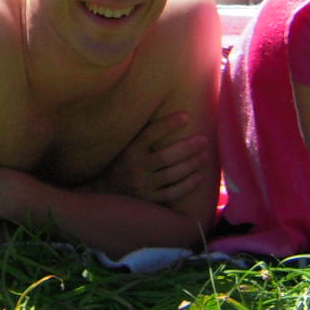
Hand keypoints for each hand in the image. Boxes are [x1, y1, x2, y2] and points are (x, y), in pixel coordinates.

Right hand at [91, 109, 210, 205]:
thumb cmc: (120, 164)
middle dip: (188, 147)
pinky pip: (172, 193)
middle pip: (166, 156)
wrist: (103, 193)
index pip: (150, 134)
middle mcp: (135, 168)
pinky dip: (187, 185)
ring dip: (192, 164)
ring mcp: (142, 186)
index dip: (168, 124)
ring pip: (172, 174)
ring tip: (206, 155)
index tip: (187, 116)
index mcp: (129, 151)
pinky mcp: (149, 201)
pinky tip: (199, 177)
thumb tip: (161, 108)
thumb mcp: (125, 147)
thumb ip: (141, 135)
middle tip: (204, 140)